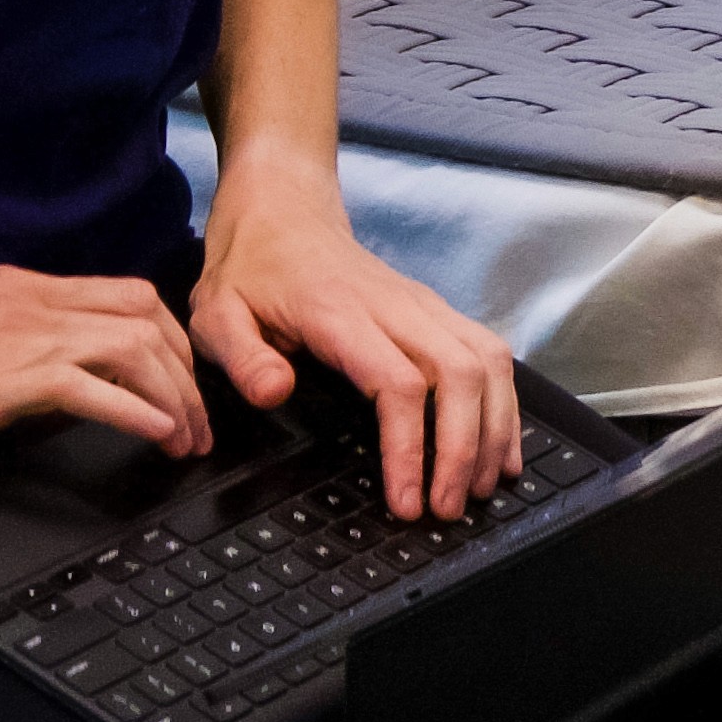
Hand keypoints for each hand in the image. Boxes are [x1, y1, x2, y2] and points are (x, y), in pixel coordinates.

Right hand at [0, 265, 207, 476]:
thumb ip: (18, 347)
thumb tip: (74, 384)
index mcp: (15, 288)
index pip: (122, 295)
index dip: (169, 338)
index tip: (184, 381)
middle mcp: (23, 300)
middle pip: (144, 314)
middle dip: (186, 368)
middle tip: (199, 419)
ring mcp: (12, 336)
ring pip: (133, 345)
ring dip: (174, 395)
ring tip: (186, 439)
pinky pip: (94, 387)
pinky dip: (139, 411)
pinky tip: (156, 435)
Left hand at [195, 169, 524, 520]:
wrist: (283, 212)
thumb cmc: (251, 270)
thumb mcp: (216, 313)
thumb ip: (242, 357)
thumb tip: (277, 395)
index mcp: (342, 314)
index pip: (399, 383)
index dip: (411, 447)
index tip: (406, 501)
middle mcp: (397, 307)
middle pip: (461, 375)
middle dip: (465, 448)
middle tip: (447, 510)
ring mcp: (425, 305)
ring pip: (488, 361)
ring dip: (495, 428)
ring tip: (481, 488)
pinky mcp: (437, 310)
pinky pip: (490, 353)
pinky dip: (504, 402)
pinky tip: (501, 446)